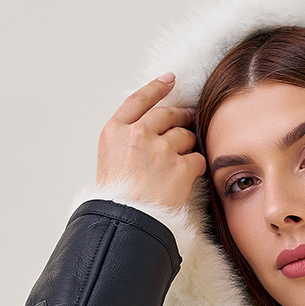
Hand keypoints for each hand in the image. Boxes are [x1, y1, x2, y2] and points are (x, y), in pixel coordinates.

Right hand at [95, 74, 205, 210]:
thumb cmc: (115, 202)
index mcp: (114, 132)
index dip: (156, 87)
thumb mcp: (107, 163)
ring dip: (188, 144)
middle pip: (167, 114)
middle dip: (181, 115)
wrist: (126, 226)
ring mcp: (160, 149)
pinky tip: (190, 175)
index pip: (139, 100)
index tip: (170, 79)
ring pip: (185, 135)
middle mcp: (137, 134)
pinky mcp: (180, 166)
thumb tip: (144, 134)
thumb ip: (125, 143)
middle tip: (189, 118)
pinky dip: (197, 166)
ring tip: (184, 158)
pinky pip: (197, 158)